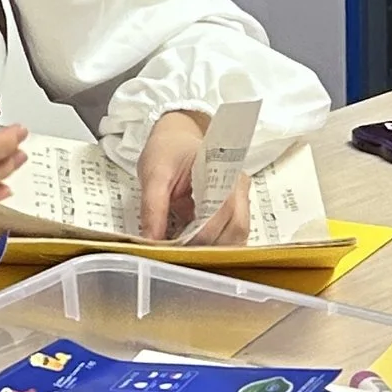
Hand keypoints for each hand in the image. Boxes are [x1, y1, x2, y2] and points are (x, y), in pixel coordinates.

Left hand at [135, 110, 246, 240]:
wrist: (175, 138)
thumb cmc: (168, 150)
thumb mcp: (153, 174)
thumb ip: (153, 208)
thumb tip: (152, 241)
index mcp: (224, 170)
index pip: (223, 210)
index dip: (202, 234)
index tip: (179, 248)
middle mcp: (238, 186)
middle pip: (237, 229)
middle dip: (210, 247)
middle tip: (181, 254)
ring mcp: (239, 199)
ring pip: (237, 236)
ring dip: (213, 249)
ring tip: (184, 251)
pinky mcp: (233, 210)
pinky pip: (230, 235)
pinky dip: (213, 245)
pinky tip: (192, 247)